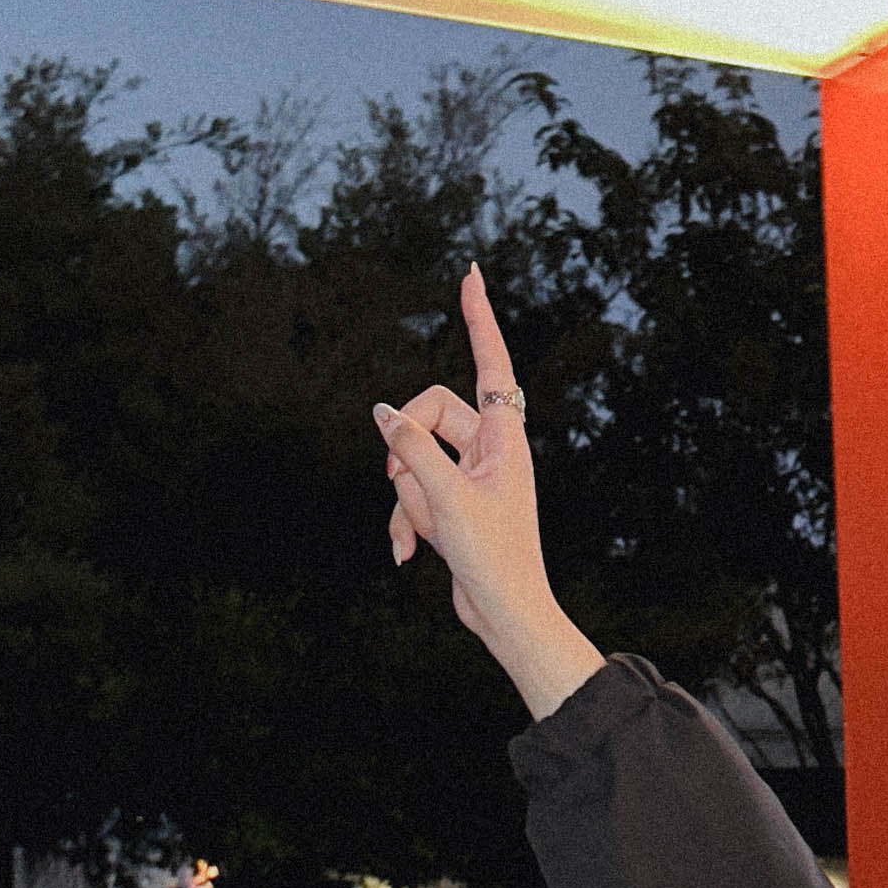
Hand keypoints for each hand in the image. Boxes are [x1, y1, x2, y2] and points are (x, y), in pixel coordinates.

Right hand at [374, 266, 603, 719]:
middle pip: (427, 413)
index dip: (478, 318)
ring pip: (410, 457)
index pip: (490, 362)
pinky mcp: (451, 502)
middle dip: (406, 449)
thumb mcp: (446, 498)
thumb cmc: (494, 558)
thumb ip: (413, 448)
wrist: (505, 614)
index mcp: (505, 437)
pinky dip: (404, 520)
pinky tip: (408, 556)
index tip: (471, 273)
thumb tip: (382, 411)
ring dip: (406, 498)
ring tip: (428, 534)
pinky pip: (410, 492)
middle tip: (408, 483)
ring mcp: (467, 475)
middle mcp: (488, 448)